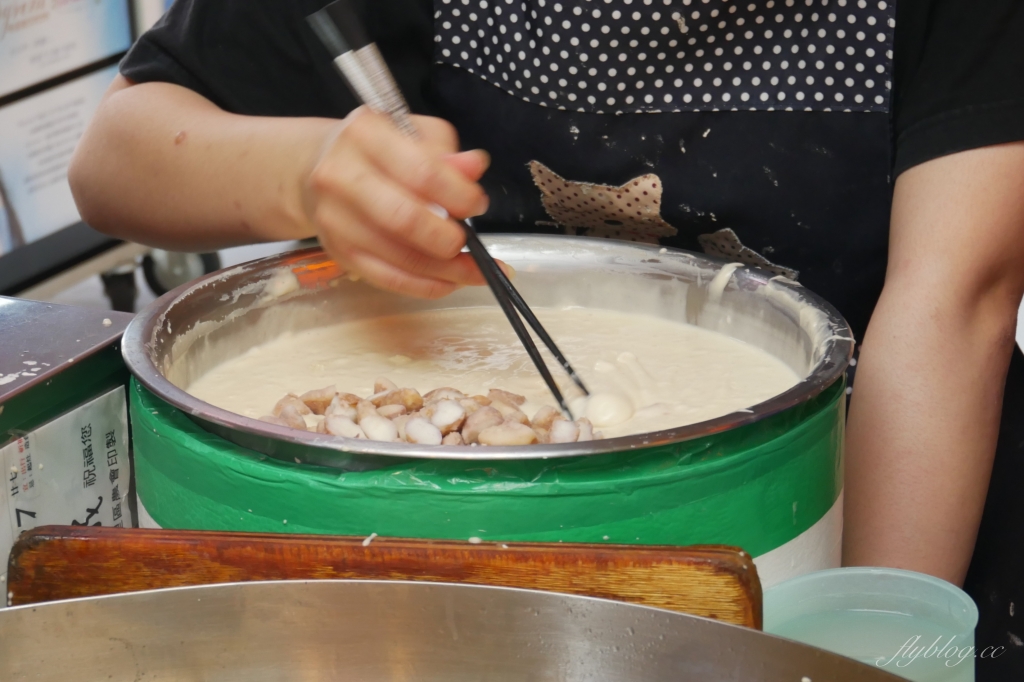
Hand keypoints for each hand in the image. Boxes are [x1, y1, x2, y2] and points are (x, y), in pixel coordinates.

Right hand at [306, 108, 495, 297]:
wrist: (316, 167)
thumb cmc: (376, 151)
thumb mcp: (413, 135)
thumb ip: (446, 153)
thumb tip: (475, 166)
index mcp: (365, 135)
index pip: (422, 172)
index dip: (459, 195)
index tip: (477, 204)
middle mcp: (340, 175)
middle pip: (405, 219)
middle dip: (449, 239)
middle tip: (471, 242)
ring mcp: (335, 218)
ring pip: (400, 256)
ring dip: (447, 270)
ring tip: (476, 272)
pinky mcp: (337, 251)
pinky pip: (387, 278)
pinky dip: (424, 285)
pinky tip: (449, 282)